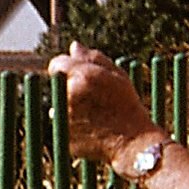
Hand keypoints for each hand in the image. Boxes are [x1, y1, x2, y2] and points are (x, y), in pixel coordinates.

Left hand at [48, 46, 161, 168]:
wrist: (132, 141)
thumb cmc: (127, 105)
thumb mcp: (117, 76)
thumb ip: (93, 58)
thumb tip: (74, 46)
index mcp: (82, 76)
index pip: (57, 64)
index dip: (65, 67)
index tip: (74, 73)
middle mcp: (68, 96)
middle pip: (58, 86)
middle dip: (70, 88)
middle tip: (92, 97)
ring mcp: (62, 117)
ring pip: (58, 106)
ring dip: (70, 107)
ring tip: (95, 114)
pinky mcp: (60, 135)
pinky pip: (61, 125)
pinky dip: (72, 124)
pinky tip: (91, 127)